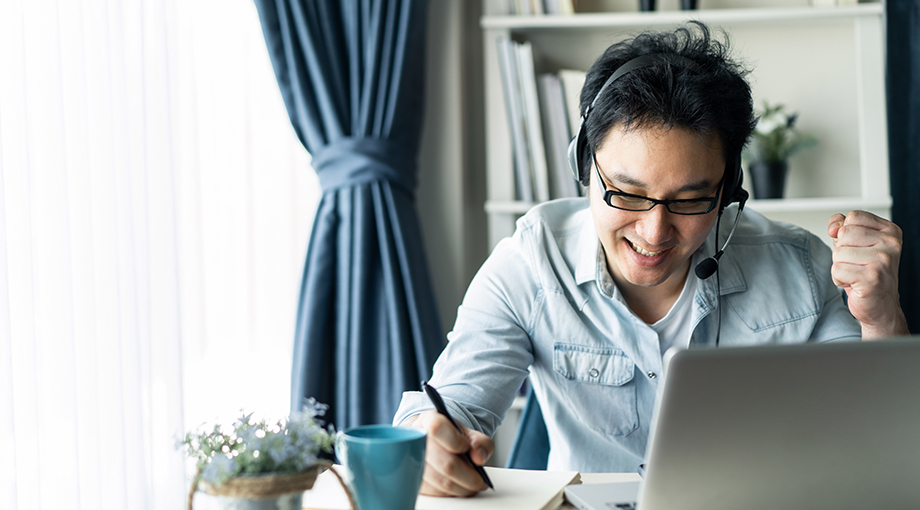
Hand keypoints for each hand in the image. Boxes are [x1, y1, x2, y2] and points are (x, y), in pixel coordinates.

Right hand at [402, 410, 493, 496]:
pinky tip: (458, 486)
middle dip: (469, 476)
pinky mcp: (413, 479)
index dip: (455, 441)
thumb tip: (479, 457)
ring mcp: (411, 461)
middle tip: (480, 480)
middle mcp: (417, 440)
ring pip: (441, 482)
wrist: (432, 444)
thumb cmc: (450, 438)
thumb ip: (480, 442)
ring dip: (462, 488)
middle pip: (445, 463)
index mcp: (429, 420)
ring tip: (472, 484)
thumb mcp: (468, 433)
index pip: (437, 428)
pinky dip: (451, 493)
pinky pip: (435, 492)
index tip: (466, 447)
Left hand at [827, 211, 907, 338]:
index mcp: (890, 231)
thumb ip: (843, 227)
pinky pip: (837, 270)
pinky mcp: (872, 278)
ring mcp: (883, 261)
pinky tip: (854, 283)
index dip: (845, 232)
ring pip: (838, 252)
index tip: (856, 247)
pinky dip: (839, 279)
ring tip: (856, 274)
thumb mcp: (856, 244)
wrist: (881, 305)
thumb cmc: (867, 273)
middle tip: (856, 264)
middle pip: (844, 233)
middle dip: (841, 251)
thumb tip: (834, 226)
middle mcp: (891, 244)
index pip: (853, 216)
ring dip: (840, 266)